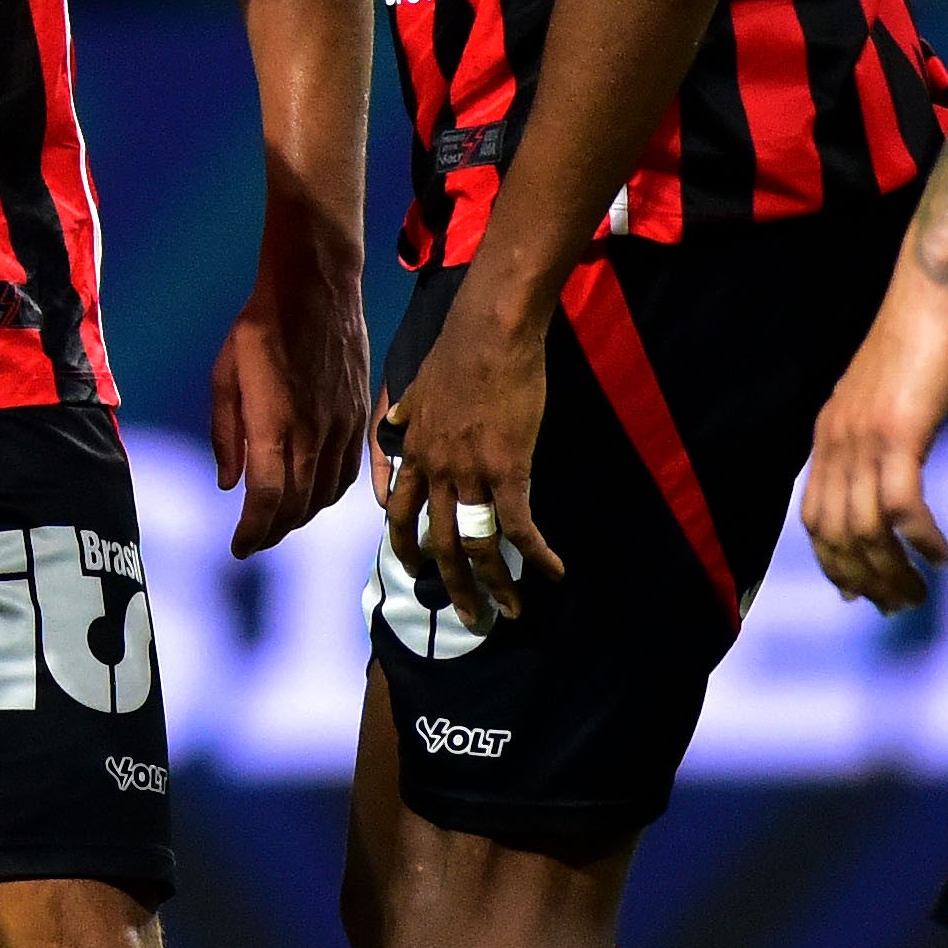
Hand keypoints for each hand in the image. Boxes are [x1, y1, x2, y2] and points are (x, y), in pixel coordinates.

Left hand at [205, 226, 370, 560]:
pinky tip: (312, 495)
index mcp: (274, 425)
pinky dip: (328, 494)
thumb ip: (226, 434)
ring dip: (300, 517)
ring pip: (325, 495)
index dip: (253, 532)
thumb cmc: (260, 327)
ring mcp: (342, 427)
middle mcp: (313, 434)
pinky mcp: (360, 417)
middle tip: (253, 540)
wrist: (317, 288)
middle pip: (297, 506)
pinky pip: (348, 473)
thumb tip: (229, 482)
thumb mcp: (224, 376)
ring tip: (278, 522)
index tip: (239, 547)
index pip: (267, 499)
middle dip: (272, 532)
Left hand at [376, 284, 560, 633]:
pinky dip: (536, 554)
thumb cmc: (459, 350)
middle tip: (468, 617)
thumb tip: (394, 422)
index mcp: (413, 451)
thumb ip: (405, 413)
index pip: (398, 513)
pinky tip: (552, 571)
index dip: (405, 545)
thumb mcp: (417, 384)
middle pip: (437, 544)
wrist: (490, 330)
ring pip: (476, 546)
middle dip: (453, 587)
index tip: (415, 568)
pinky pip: (518, 526)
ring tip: (510, 611)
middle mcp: (435, 470)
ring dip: (495, 585)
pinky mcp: (508, 469)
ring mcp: (469, 472)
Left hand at [801, 254, 947, 609]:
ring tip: (920, 593)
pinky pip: (902, 506)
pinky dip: (920, 539)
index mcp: (828, 436)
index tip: (860, 595)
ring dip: (893, 572)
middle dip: (865, 581)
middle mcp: (835, 443)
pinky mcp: (900, 433)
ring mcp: (864, 439)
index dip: (834, 565)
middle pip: (836, 536)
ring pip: (866, 530)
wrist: (933, 289)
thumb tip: (889, 483)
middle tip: (898, 606)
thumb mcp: (885, 398)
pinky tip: (941, 555)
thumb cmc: (919, 337)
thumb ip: (878, 440)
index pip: (814, 520)